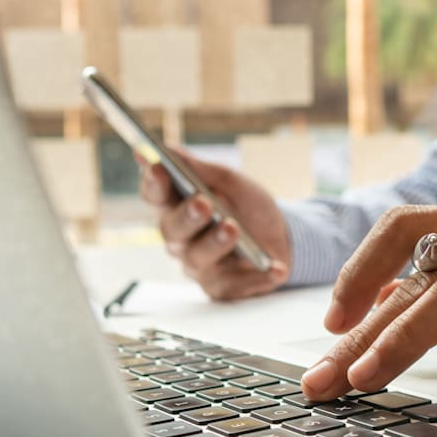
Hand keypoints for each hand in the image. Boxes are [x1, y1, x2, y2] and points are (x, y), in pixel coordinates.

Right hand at [138, 150, 290, 300]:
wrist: (284, 238)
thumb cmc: (249, 208)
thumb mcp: (232, 182)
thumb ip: (201, 169)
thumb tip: (169, 149)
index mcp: (176, 207)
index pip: (155, 195)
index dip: (153, 183)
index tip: (156, 167)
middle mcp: (181, 239)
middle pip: (172, 230)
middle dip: (186, 216)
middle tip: (202, 203)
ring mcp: (199, 266)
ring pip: (197, 257)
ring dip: (216, 242)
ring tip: (232, 228)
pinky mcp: (221, 288)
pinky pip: (236, 284)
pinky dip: (258, 275)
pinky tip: (276, 268)